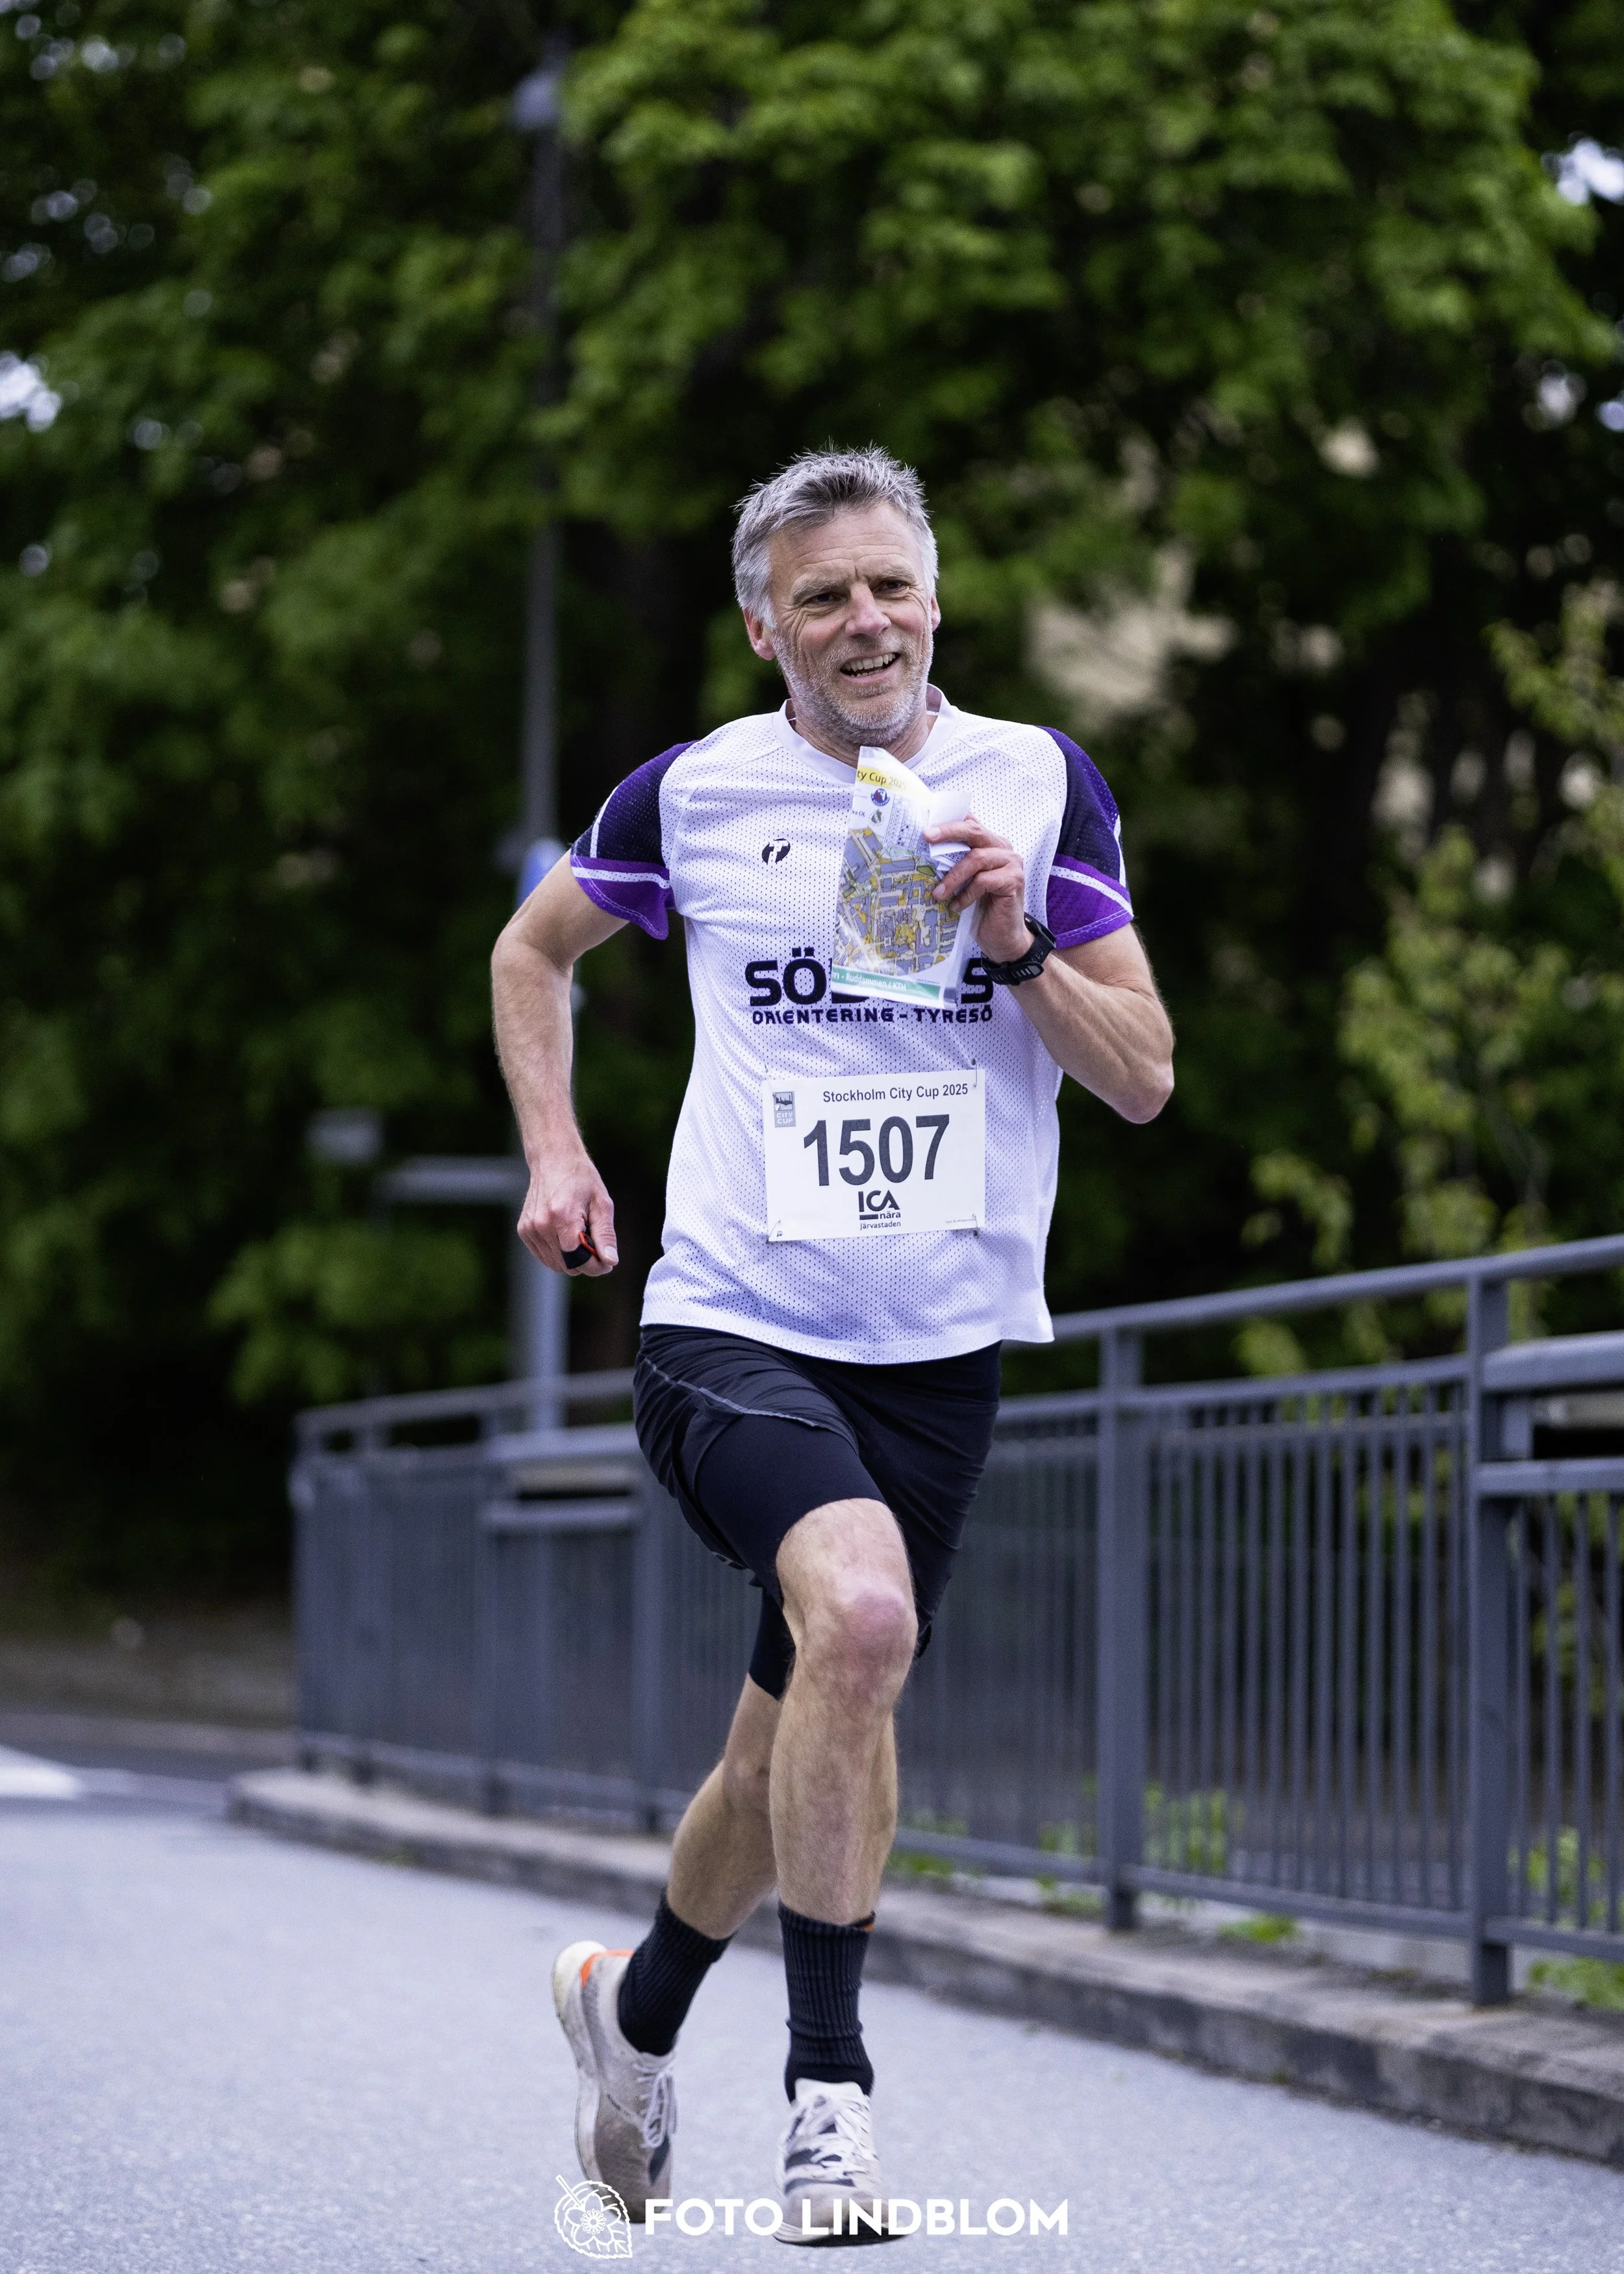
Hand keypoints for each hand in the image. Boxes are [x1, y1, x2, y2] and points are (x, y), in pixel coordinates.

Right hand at [518, 1149, 618, 1275]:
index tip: (607, 1263)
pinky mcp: (524, 1230)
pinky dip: (557, 1252)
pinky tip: (564, 1233)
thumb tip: (610, 1261)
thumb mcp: (602, 1203)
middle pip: (567, 1266)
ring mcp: (530, 1228)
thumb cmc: (581, 1179)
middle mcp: (541, 1225)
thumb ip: (605, 1235)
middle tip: (595, 1244)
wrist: (554, 1160)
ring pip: (554, 1264)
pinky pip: (544, 1256)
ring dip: (570, 1258)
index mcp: (562, 1217)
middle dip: (585, 1262)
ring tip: (579, 1234)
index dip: (596, 1267)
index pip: (579, 1260)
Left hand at [923, 814, 1031, 963]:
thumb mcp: (964, 881)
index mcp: (990, 843)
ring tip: (938, 893)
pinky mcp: (1014, 881)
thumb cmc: (981, 908)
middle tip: (927, 837)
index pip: (970, 823)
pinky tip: (956, 906)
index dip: (949, 820)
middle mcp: (1003, 848)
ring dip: (953, 876)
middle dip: (948, 832)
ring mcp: (1012, 863)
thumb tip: (925, 849)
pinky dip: (966, 894)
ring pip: (976, 858)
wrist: (1002, 937)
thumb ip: (955, 861)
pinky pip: (983, 881)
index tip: (927, 823)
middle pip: (974, 831)